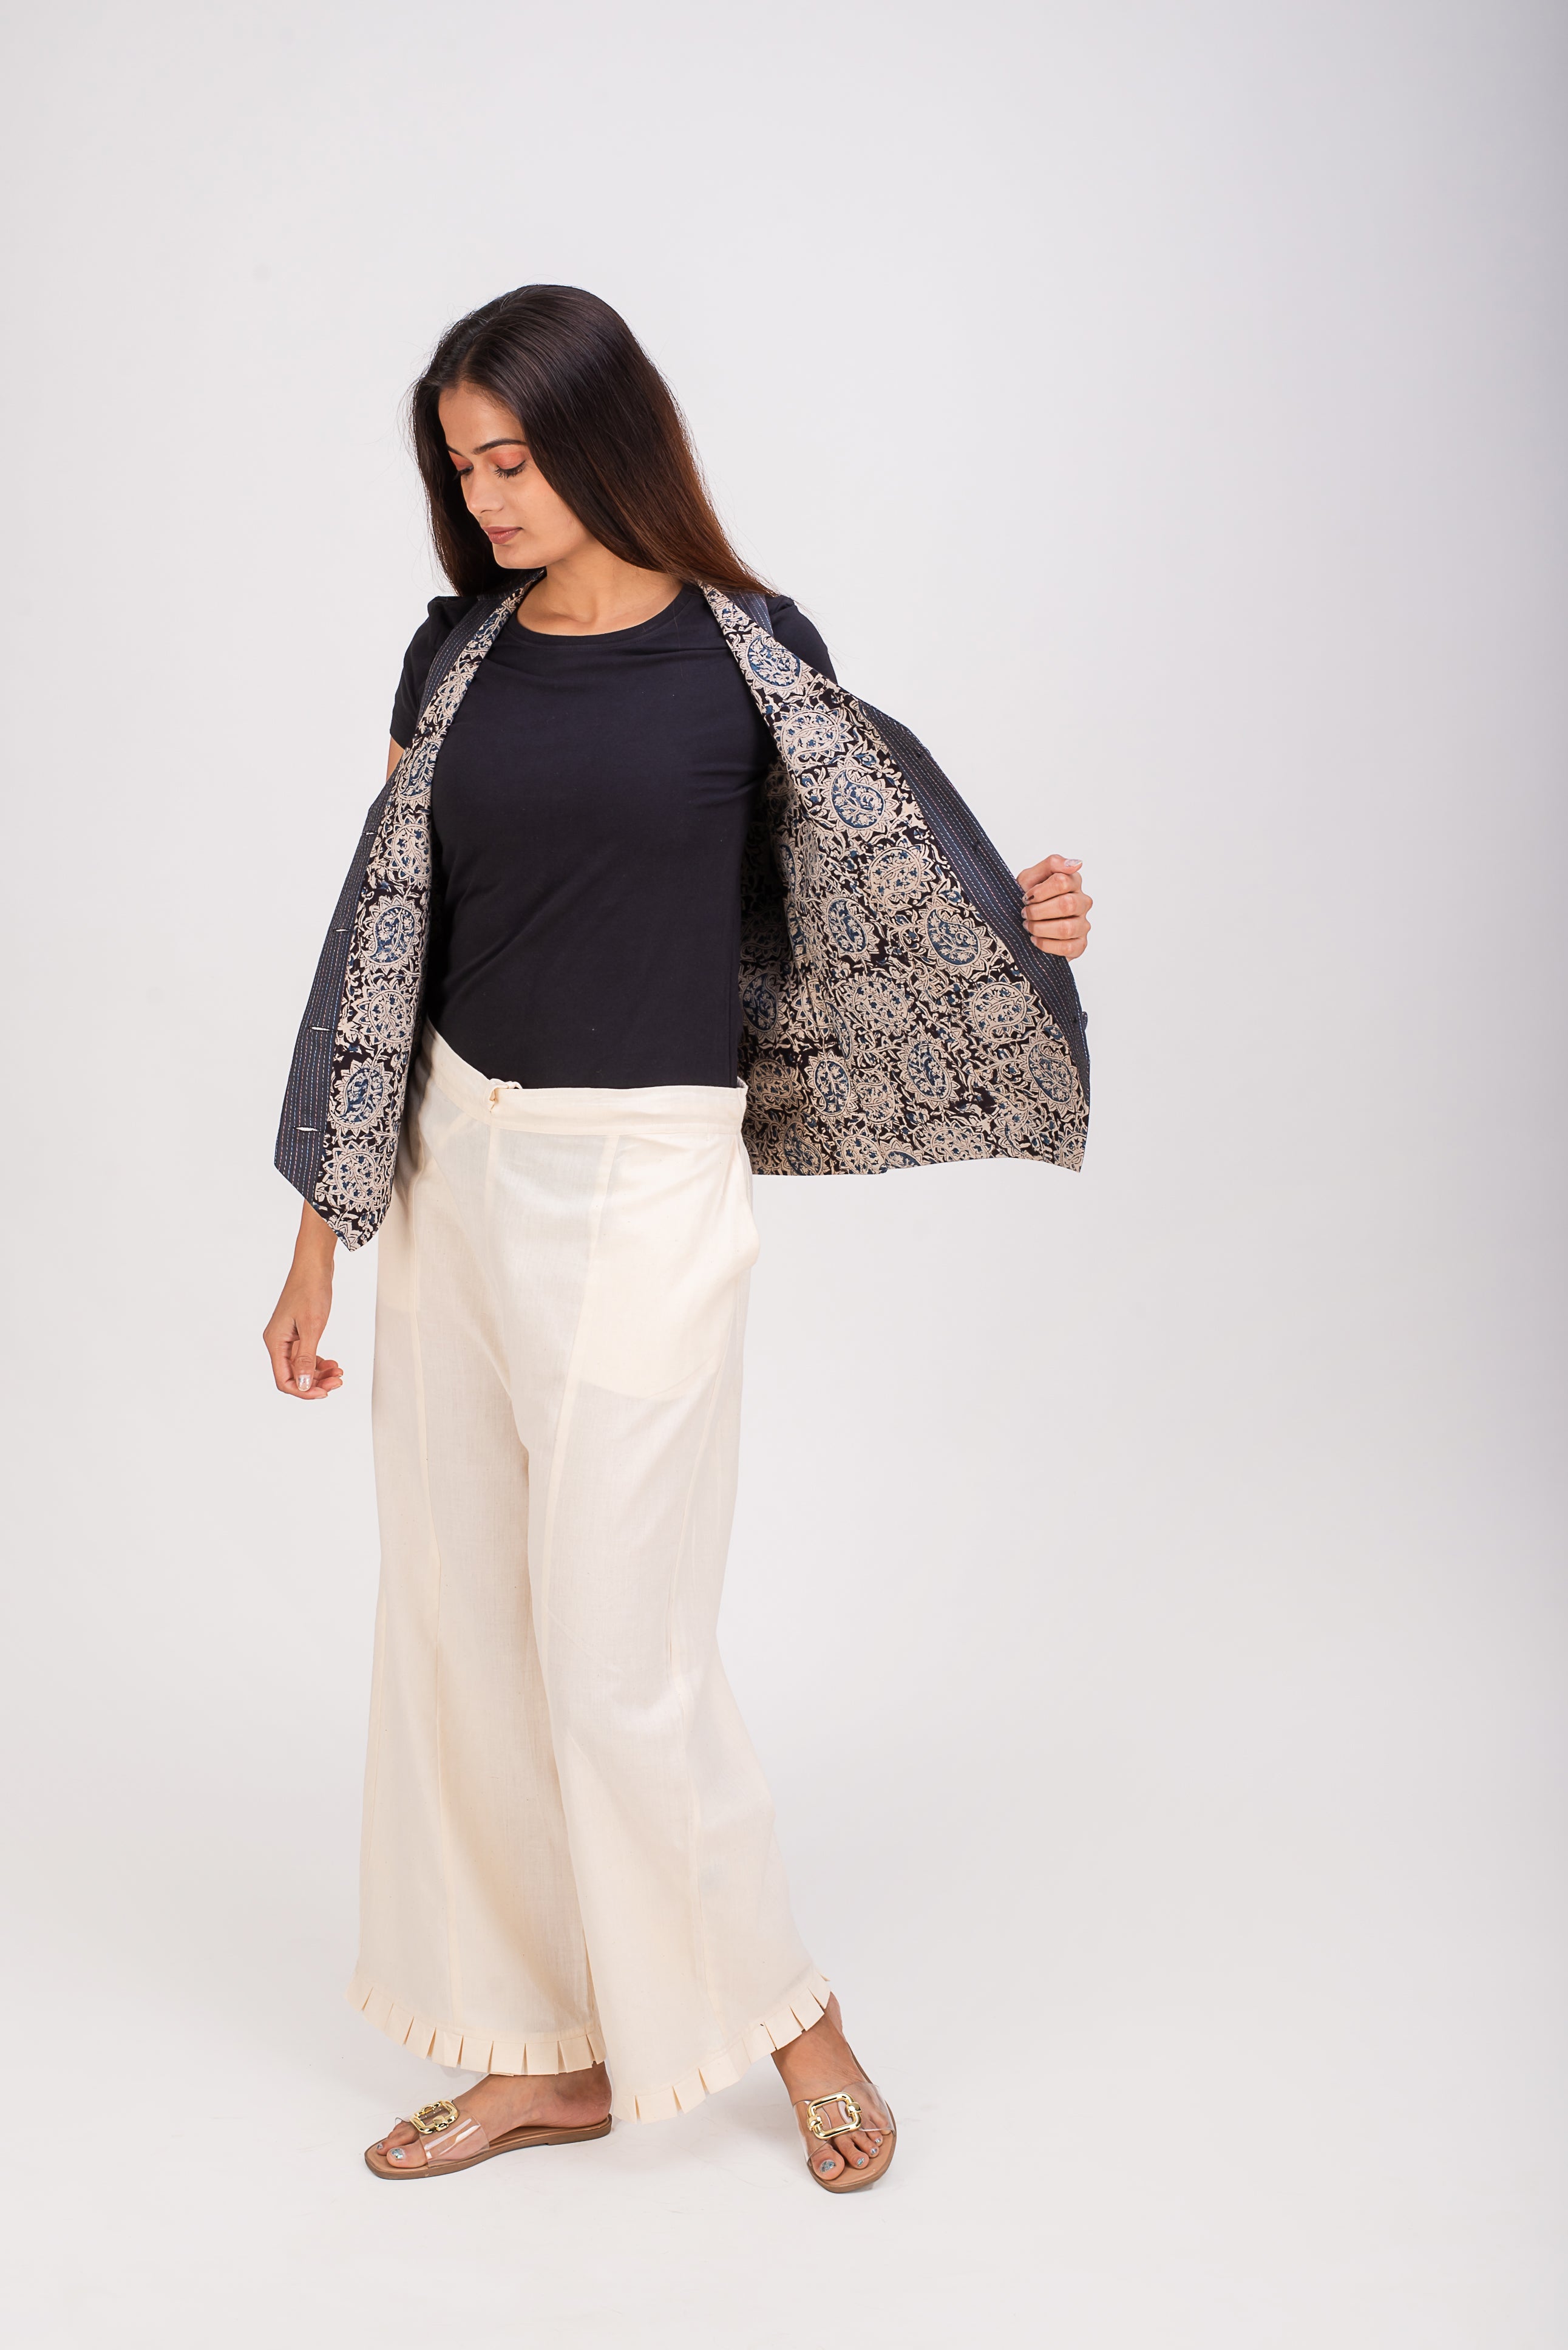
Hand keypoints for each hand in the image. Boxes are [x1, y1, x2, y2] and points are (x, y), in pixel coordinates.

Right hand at [263, 1205, 343, 1400]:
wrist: (314, 1266)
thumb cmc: (311, 1291)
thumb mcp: (312, 1327)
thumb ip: (305, 1358)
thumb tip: (302, 1386)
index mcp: (275, 1342)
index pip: (283, 1380)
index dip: (303, 1392)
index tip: (325, 1393)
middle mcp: (278, 1342)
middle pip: (293, 1376)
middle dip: (316, 1383)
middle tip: (339, 1381)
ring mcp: (288, 1337)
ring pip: (301, 1367)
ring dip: (320, 1373)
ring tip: (339, 1372)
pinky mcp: (298, 1331)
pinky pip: (306, 1355)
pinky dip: (319, 1362)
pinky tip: (333, 1363)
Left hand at [1017, 855, 1091, 958]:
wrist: (1021, 923)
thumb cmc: (1028, 898)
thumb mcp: (1032, 876)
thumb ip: (1053, 863)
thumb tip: (1077, 864)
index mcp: (1073, 882)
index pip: (1062, 882)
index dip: (1039, 891)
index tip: (1027, 897)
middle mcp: (1083, 902)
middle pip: (1066, 905)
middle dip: (1038, 911)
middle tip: (1025, 914)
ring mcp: (1083, 924)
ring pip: (1066, 928)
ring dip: (1040, 928)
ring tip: (1029, 927)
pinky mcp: (1079, 944)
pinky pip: (1067, 947)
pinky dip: (1046, 944)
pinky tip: (1036, 939)